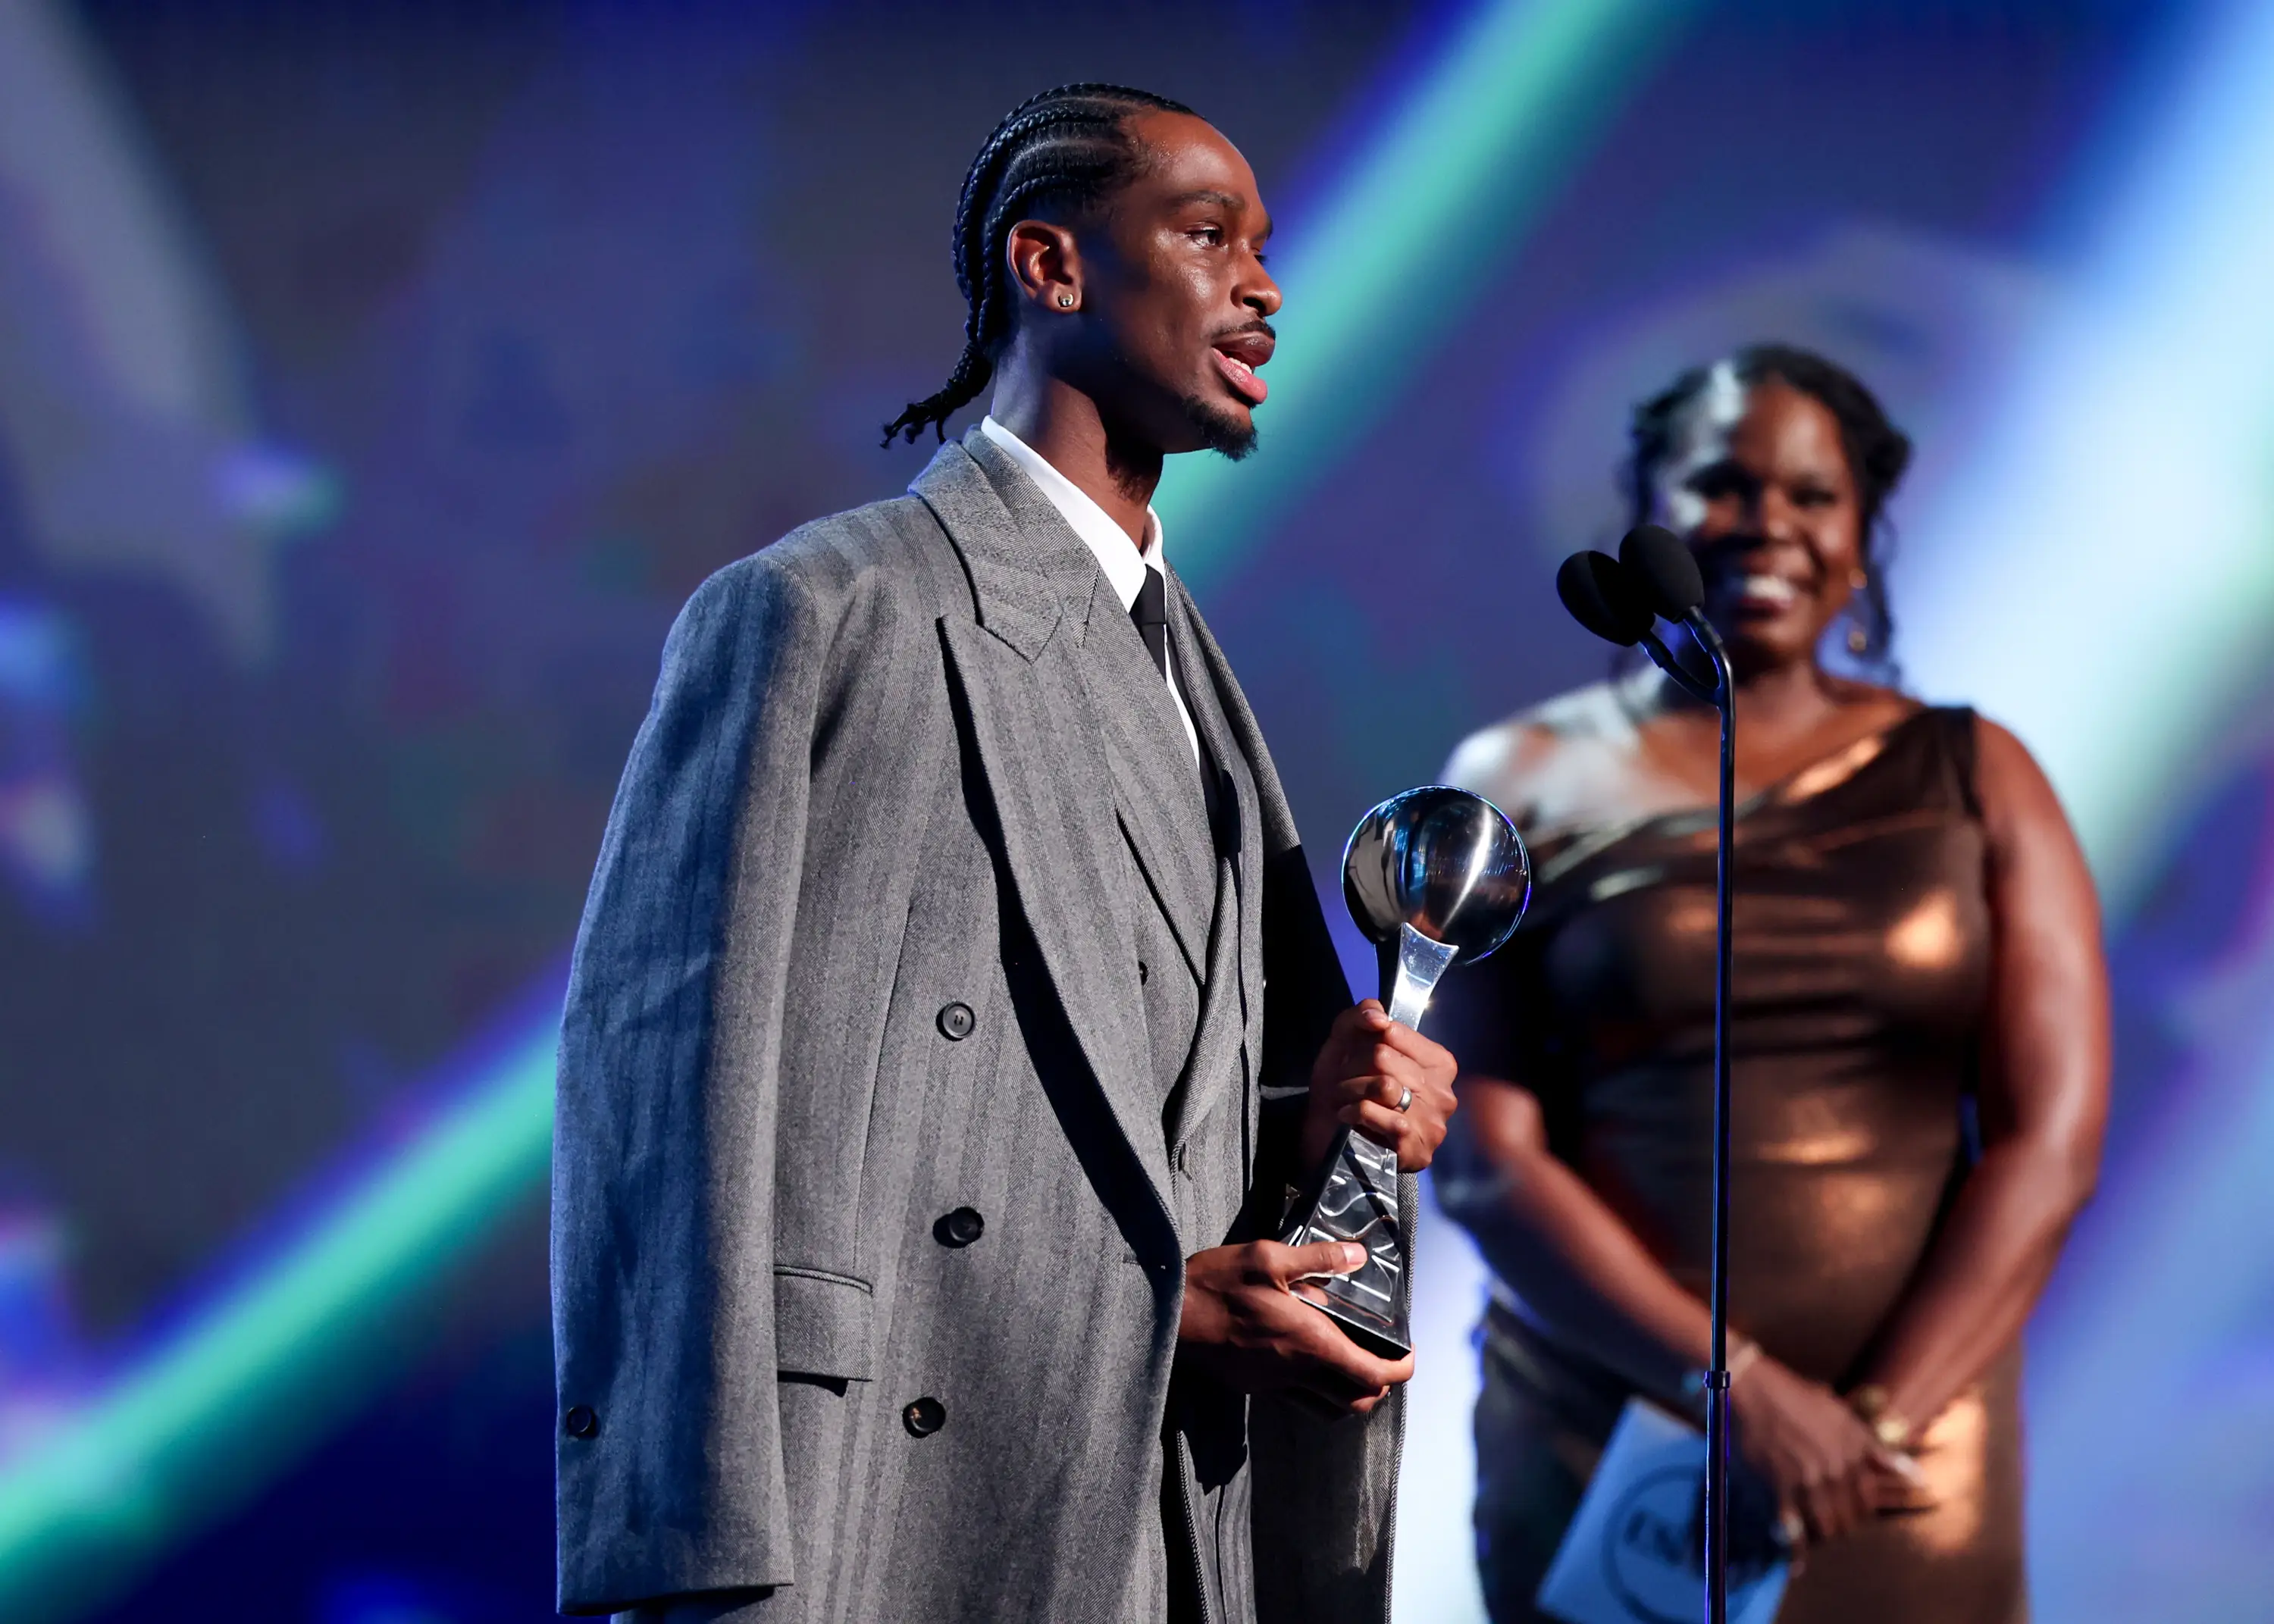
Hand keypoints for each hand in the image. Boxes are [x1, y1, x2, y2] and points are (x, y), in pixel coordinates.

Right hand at [1176, 1239, 1414, 1414]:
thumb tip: (1358, 1255)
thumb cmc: (1216, 1285)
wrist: (1168, 1317)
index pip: (1373, 1375)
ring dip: (1351, 1394)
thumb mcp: (1268, 1256)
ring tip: (1353, 1362)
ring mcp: (1275, 1385)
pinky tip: (1312, 1361)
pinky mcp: (1256, 1386)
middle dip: (1380, 1385)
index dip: (1401, 1368)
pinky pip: (1301, 1401)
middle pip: (1358, 1402)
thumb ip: (1318, 1259)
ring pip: (1331, 1409)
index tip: (1408, 1351)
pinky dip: (1320, 1392)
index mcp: (1310, 1343)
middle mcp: (1297, 1372)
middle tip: (1383, 1356)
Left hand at [1301, 1001, 1457, 1174]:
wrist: (1330, 1135)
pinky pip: (1380, 1115)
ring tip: (1344, 1097)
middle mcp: (1444, 1093)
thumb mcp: (1349, 1040)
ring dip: (1350, 1090)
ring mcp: (1434, 1123)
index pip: (1392, 1033)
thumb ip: (1362, 1014)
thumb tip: (1379, 1017)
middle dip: (1352, 1067)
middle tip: (1344, 1080)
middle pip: (1384, 1058)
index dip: (1364, 1042)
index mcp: (1439, 1062)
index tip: (1356, 1056)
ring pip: (1383, 1086)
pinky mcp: (1418, 1149)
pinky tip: (1349, 1116)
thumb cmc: (1347, 1084)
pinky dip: (1355, 1112)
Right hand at [1728, 1358, 1921, 1546]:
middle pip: (1851, 1517)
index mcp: (1854, 1454)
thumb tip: (1919, 1477)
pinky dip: (1796, 1550)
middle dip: (1846, 1525)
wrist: (1763, 1392)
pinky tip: (1798, 1565)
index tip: (1856, 1513)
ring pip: (1827, 1526)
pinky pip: (1793, 1527)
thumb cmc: (1805, 1400)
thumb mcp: (1848, 1420)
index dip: (1863, 1510)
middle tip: (1836, 1524)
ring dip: (1825, 1535)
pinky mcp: (1783, 1486)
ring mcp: (1809, 1480)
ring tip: (1820, 1535)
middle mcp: (1837, 1470)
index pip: (1870, 1499)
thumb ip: (1880, 1453)